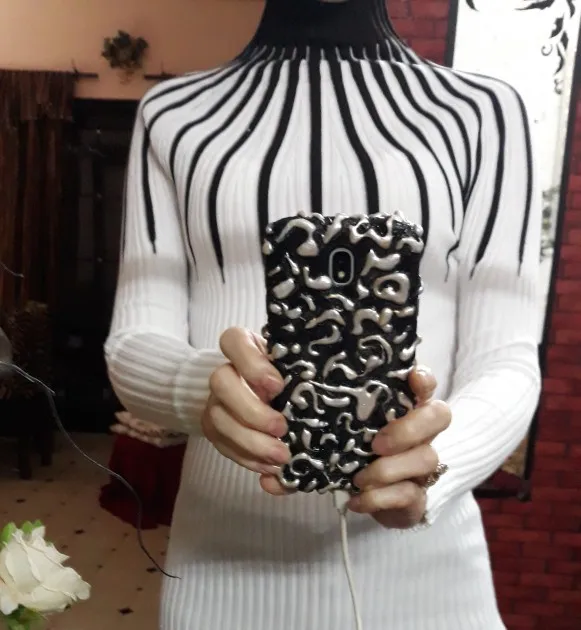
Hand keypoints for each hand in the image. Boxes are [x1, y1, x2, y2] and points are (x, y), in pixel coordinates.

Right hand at [201, 327, 290, 494]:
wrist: (265, 396)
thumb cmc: (287, 377)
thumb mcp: (294, 367)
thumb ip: (299, 371)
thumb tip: (324, 387)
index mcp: (245, 347)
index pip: (232, 340)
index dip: (252, 364)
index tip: (277, 385)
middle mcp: (226, 372)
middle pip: (220, 382)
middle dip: (252, 410)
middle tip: (281, 428)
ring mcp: (215, 401)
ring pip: (218, 419)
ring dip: (250, 442)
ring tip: (280, 456)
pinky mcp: (214, 429)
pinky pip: (223, 446)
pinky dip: (247, 459)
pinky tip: (269, 467)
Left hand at [348, 367, 450, 528]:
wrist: (371, 499)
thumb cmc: (360, 453)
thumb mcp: (351, 431)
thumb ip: (343, 417)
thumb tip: (313, 405)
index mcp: (406, 410)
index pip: (425, 385)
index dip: (424, 380)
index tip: (414, 378)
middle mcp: (422, 433)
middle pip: (438, 417)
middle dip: (409, 429)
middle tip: (376, 444)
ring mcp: (424, 465)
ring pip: (426, 459)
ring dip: (388, 470)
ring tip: (359, 479)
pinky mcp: (419, 496)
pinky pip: (409, 495)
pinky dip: (379, 498)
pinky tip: (357, 500)